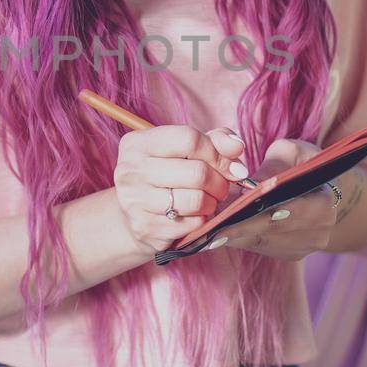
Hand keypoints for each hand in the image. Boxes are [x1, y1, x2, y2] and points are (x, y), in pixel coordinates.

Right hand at [112, 123, 246, 256]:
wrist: (134, 216)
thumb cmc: (166, 176)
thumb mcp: (185, 151)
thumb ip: (214, 141)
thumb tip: (237, 147)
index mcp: (138, 143)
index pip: (189, 139)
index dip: (217, 152)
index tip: (230, 165)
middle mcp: (130, 170)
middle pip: (197, 172)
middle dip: (219, 182)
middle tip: (221, 187)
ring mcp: (134, 201)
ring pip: (196, 200)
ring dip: (211, 203)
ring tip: (208, 201)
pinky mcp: (144, 228)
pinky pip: (192, 224)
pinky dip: (201, 221)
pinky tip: (193, 216)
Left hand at [208, 137, 340, 261]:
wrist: (320, 187)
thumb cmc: (302, 163)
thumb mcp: (290, 152)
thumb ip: (272, 165)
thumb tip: (250, 185)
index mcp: (324, 203)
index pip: (285, 212)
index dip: (253, 214)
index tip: (225, 213)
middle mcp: (319, 231)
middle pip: (270, 232)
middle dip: (236, 227)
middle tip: (206, 224)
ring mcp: (306, 248)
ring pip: (261, 243)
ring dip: (232, 235)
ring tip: (206, 227)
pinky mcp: (291, 255)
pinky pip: (261, 248)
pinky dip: (239, 239)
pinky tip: (217, 232)